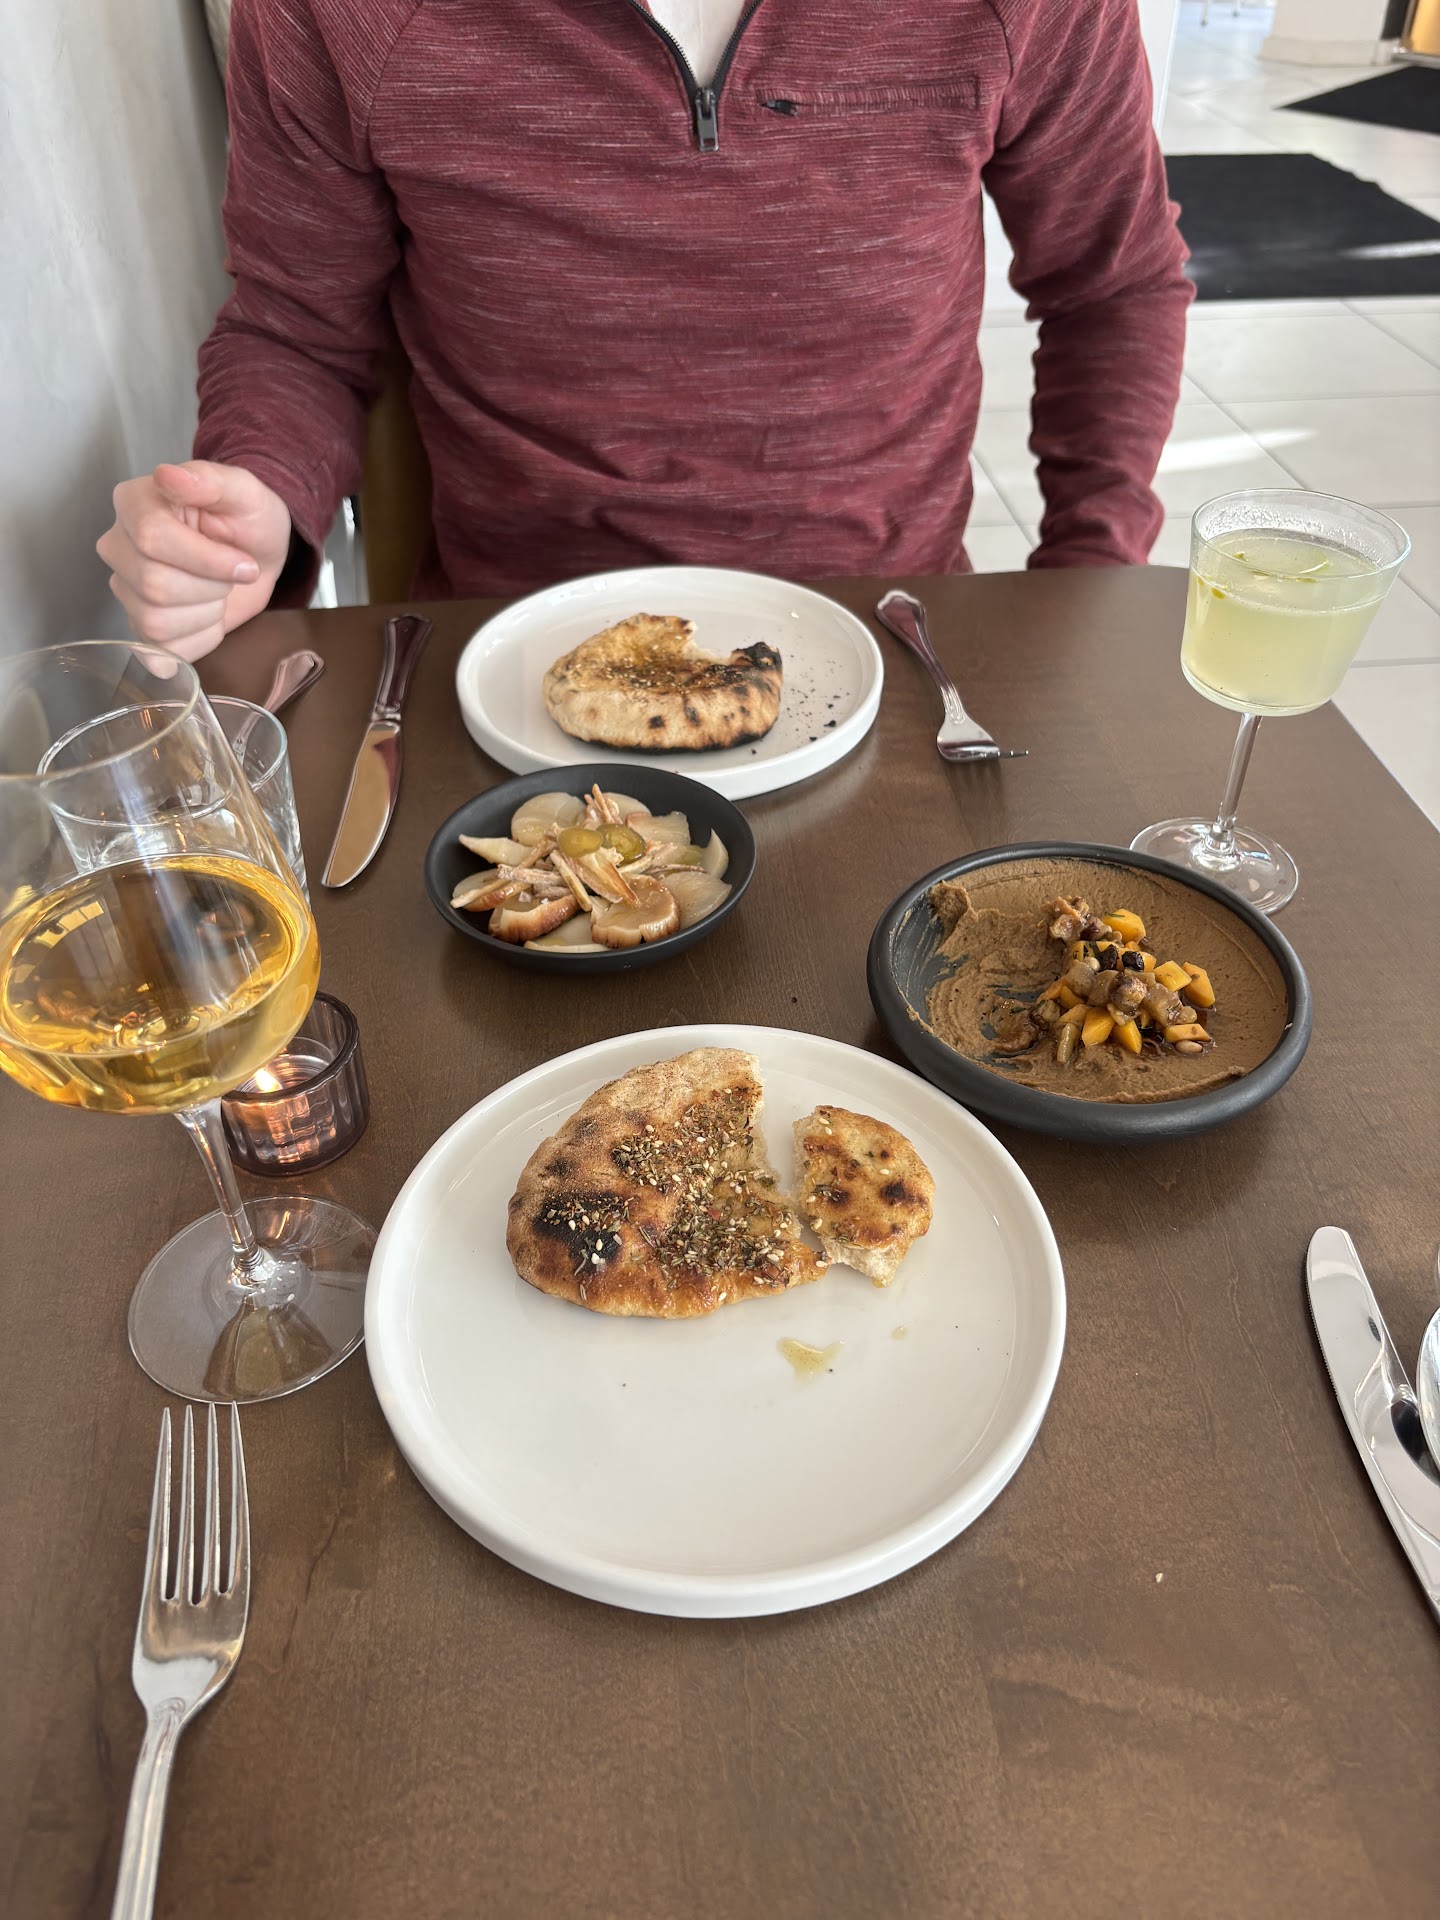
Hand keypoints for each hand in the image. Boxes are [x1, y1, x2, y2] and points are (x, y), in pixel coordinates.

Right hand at [98, 461, 292, 661]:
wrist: (256, 555)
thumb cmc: (247, 519)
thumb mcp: (243, 491)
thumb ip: (210, 480)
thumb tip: (169, 475)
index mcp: (134, 503)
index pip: (152, 539)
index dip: (207, 560)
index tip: (243, 563)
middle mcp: (118, 545)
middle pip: (154, 585)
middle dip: (211, 588)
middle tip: (232, 575)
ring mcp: (125, 588)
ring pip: (156, 622)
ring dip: (207, 614)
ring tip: (219, 592)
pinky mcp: (139, 626)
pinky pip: (162, 650)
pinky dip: (199, 639)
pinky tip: (209, 616)